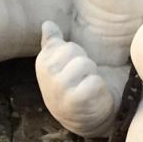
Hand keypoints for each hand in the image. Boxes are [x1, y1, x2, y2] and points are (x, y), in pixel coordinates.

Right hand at [35, 21, 116, 136]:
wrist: (83, 117)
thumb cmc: (73, 86)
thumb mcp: (61, 63)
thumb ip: (53, 44)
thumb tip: (47, 23)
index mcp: (43, 62)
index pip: (67, 45)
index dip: (76, 57)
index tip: (72, 71)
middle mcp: (47, 75)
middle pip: (76, 52)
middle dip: (85, 65)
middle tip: (82, 80)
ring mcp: (59, 88)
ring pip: (85, 65)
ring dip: (92, 76)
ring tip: (87, 87)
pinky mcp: (76, 100)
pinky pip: (94, 81)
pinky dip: (99, 89)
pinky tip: (93, 97)